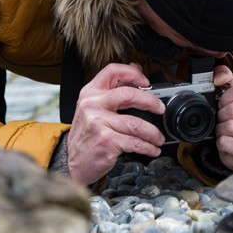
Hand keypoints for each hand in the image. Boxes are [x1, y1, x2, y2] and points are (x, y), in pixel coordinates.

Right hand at [67, 63, 164, 185]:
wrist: (72, 162)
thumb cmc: (86, 135)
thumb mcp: (92, 108)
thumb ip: (112, 90)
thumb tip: (135, 69)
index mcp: (90, 93)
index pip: (113, 71)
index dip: (133, 73)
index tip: (146, 81)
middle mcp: (92, 105)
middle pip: (129, 94)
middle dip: (151, 102)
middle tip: (160, 109)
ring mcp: (98, 123)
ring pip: (136, 123)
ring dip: (153, 132)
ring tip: (158, 137)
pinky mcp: (107, 141)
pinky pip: (135, 142)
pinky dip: (148, 147)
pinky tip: (152, 148)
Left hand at [214, 65, 232, 171]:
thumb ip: (225, 77)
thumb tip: (218, 77)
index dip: (226, 96)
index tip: (225, 102)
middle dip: (222, 114)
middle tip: (225, 118)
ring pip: (229, 126)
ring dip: (221, 129)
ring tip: (227, 129)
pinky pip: (226, 142)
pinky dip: (221, 142)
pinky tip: (229, 140)